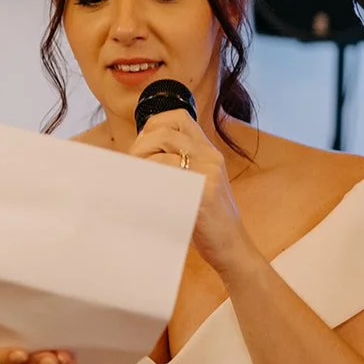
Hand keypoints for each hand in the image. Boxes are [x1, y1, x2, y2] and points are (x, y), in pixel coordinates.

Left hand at [128, 110, 249, 267]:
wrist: (232, 246)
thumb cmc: (207, 218)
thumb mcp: (198, 182)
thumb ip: (177, 164)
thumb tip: (136, 158)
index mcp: (208, 150)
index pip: (178, 118)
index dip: (152, 125)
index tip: (141, 145)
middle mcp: (211, 157)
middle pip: (165, 132)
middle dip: (140, 146)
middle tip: (131, 166)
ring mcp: (209, 174)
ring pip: (164, 153)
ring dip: (141, 164)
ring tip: (135, 180)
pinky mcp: (204, 195)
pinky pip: (169, 178)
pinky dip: (150, 183)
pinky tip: (144, 195)